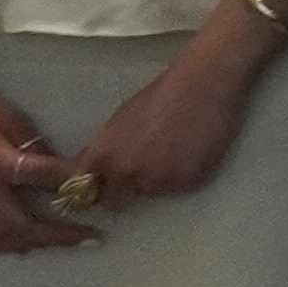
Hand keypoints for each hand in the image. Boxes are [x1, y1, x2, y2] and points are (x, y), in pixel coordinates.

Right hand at [0, 79, 98, 255]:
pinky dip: (2, 245)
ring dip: (33, 243)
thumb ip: (33, 148)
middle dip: (56, 234)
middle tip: (89, 237)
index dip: (67, 185)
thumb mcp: (9, 119)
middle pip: (19, 223)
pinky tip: (22, 245)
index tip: (94, 192)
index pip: (36, 177)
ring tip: (63, 242)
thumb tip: (59, 171)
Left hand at [70, 28, 264, 210]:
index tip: (102, 187)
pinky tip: (192, 152)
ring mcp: (158, 181)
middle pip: (116, 201)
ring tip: (174, 153)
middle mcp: (126, 174)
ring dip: (157, 182)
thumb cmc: (160, 95)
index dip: (93, 189)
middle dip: (124, 191)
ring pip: (151, 194)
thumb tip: (98, 172)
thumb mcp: (119, 123)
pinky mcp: (188, 183)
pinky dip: (183, 176)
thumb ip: (106, 152)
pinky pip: (179, 189)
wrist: (205, 85)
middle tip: (141, 172)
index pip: (83, 190)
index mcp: (103, 156)